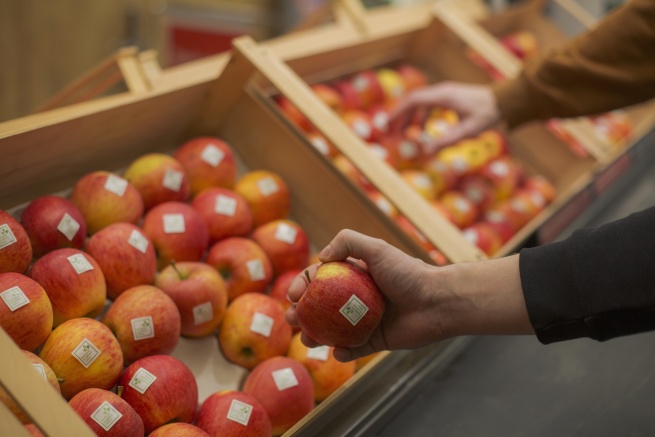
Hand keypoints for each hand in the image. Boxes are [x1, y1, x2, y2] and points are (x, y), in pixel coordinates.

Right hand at [286, 230, 533, 362]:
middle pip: (320, 306)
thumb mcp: (377, 249)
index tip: (294, 296)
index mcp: (354, 275)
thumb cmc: (408, 273)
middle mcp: (356, 298)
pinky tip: (338, 352)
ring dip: (316, 336)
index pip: (320, 279)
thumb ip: (348, 242)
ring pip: (332, 330)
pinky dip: (344, 353)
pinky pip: (354, 349)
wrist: (437, 302)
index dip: (303, 286)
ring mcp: (365, 320)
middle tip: (292, 319)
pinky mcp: (376, 341)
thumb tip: (321, 257)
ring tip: (307, 340)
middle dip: (302, 314)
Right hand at [388, 81, 500, 153]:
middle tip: (389, 129)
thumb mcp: (467, 131)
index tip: (387, 124)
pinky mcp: (450, 96)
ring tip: (404, 132)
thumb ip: (445, 141)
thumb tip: (425, 152)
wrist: (506, 100)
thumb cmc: (488, 114)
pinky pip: (429, 103)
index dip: (398, 112)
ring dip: (410, 116)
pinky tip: (421, 128)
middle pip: (413, 100)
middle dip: (400, 115)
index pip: (413, 100)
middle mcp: (442, 91)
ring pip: (420, 102)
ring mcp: (446, 92)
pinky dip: (421, 115)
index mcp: (443, 96)